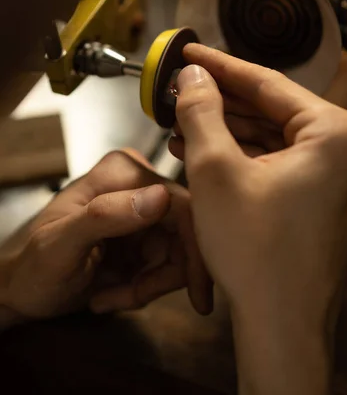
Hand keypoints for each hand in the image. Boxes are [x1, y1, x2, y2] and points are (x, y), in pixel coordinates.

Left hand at [0, 150, 211, 326]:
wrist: (23, 290)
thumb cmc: (33, 265)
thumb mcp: (60, 244)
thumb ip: (106, 216)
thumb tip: (162, 197)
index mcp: (122, 173)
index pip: (180, 204)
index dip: (194, 248)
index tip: (198, 293)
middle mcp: (140, 185)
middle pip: (185, 232)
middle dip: (163, 275)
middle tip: (130, 298)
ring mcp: (145, 210)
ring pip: (179, 254)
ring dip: (149, 286)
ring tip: (109, 297)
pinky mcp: (147, 236)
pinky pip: (167, 267)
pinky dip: (144, 289)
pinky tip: (110, 294)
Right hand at [170, 45, 346, 393]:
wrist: (282, 326)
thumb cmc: (261, 259)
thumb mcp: (215, 171)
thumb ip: (203, 111)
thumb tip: (194, 77)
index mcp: (337, 134)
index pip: (268, 83)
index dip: (220, 66)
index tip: (192, 53)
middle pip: (272, 109)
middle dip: (221, 102)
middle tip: (183, 90)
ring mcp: (341, 175)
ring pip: (274, 135)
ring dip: (229, 129)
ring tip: (185, 122)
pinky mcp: (327, 195)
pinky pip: (281, 160)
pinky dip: (245, 155)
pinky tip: (208, 150)